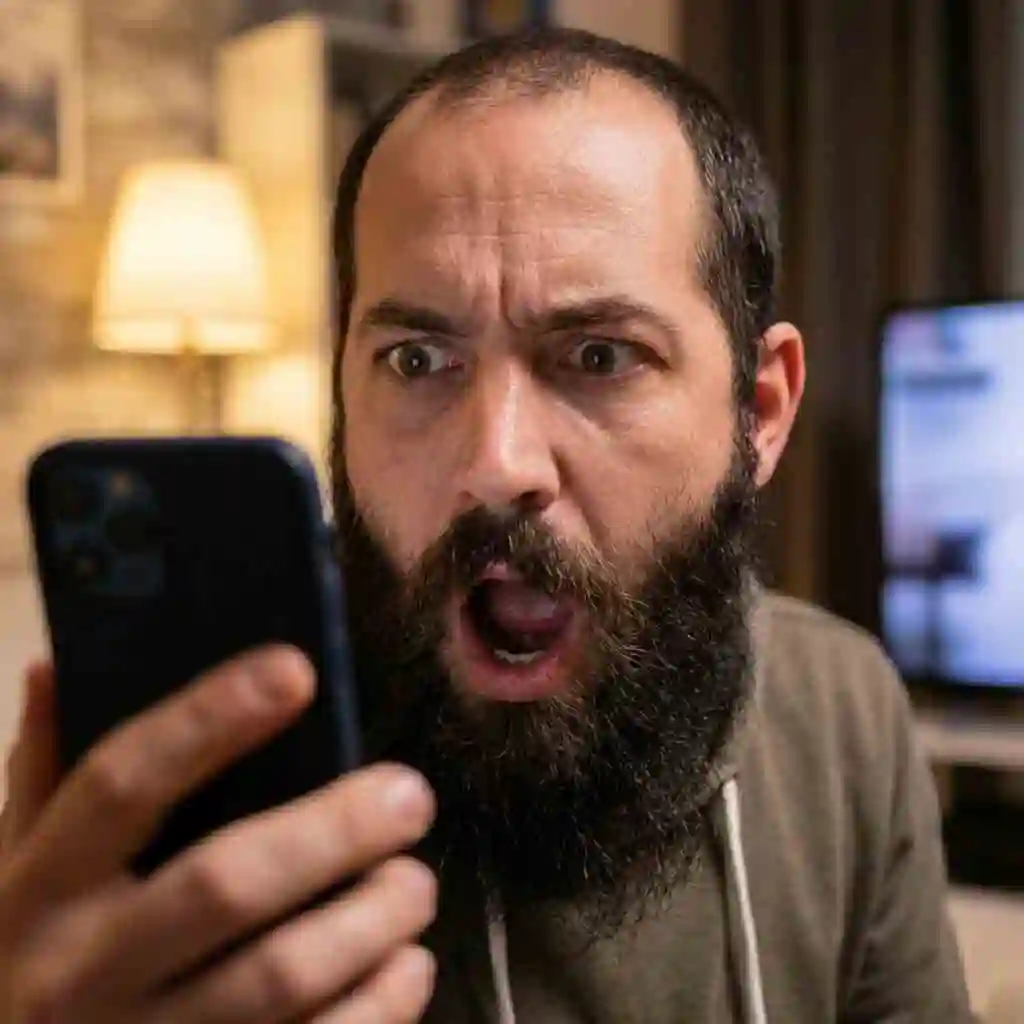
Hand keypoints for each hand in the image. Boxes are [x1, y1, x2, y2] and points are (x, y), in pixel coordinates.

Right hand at [0, 647, 437, 1022]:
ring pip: (281, 976)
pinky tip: (409, 965)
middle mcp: (81, 970)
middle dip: (337, 831)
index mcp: (40, 889)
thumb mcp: (11, 870)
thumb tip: (58, 664)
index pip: (125, 781)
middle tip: (411, 795)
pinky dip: (380, 1005)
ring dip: (372, 919)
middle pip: (226, 882)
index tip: (298, 669)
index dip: (210, 718)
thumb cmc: (28, 965)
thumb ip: (42, 773)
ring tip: (415, 882)